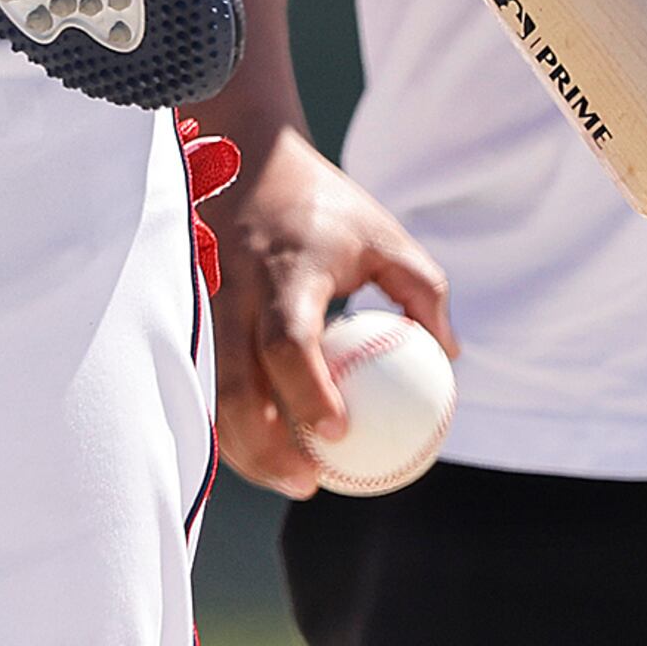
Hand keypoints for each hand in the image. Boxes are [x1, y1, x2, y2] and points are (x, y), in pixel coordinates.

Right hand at [206, 122, 455, 496]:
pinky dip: (232, 425)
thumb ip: (421, 287)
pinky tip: (264, 452)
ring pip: (213, 394)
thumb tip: (449, 353)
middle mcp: (237, 294)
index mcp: (285, 272)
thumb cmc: (327, 208)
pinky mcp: (197, 320)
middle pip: (236, 384)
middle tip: (309, 482)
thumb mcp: (383, 233)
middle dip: (266, 444)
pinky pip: (208, 385)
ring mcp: (208, 308)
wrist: (248, 163)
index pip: (288, 341)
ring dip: (245, 447)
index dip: (309, 392)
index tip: (340, 432)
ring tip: (290, 480)